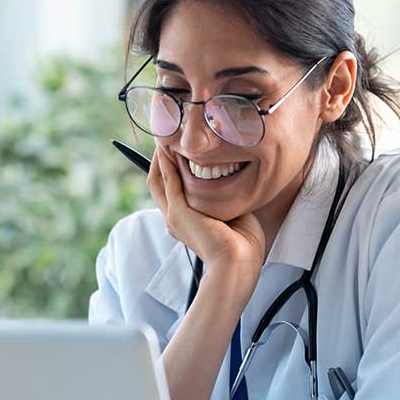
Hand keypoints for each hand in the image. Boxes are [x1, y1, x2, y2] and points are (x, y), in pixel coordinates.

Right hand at [148, 147, 265, 279]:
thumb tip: (233, 179)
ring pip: (158, 178)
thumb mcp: (232, 214)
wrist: (239, 264)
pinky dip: (167, 162)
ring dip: (160, 156)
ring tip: (166, 135)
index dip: (169, 168)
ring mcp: (173, 216)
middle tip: (167, 135)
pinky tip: (170, 147)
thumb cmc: (242, 246)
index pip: (169, 189)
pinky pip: (169, 180)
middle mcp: (174, 219)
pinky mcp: (179, 213)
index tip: (177, 147)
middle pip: (156, 181)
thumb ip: (225, 198)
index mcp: (185, 222)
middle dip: (159, 157)